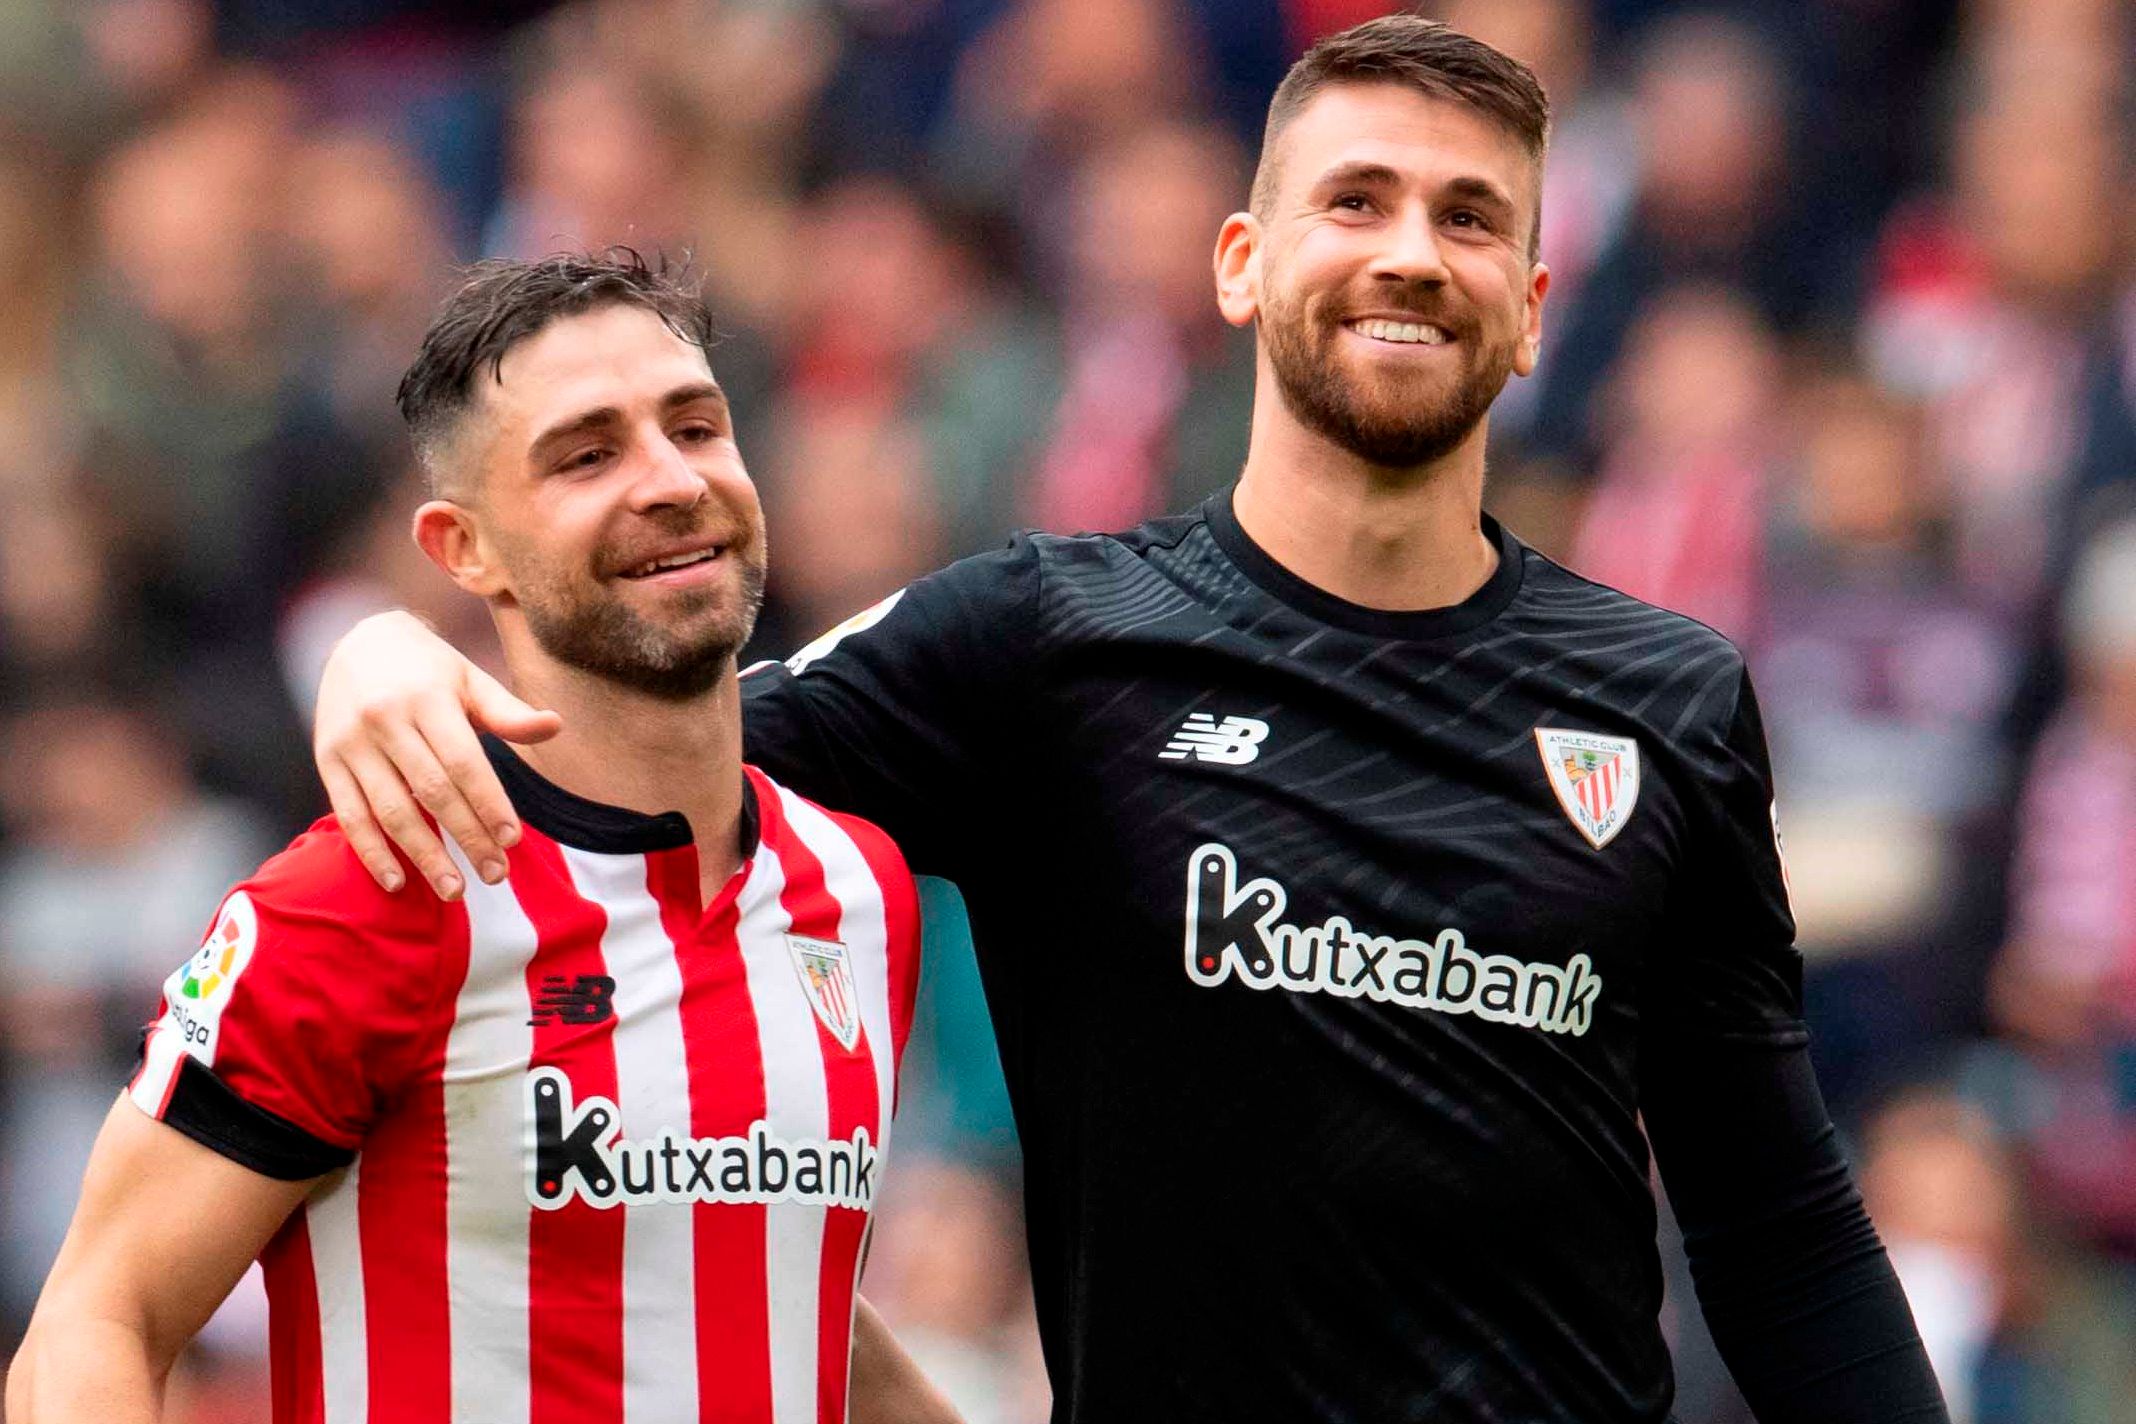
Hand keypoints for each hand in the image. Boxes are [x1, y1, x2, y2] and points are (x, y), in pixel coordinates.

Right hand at [313, 611, 561, 898]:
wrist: (357, 643)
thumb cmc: (429, 670)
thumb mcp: (470, 680)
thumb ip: (508, 713)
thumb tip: (555, 726)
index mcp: (426, 698)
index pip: (464, 761)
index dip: (488, 802)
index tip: (512, 840)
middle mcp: (384, 720)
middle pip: (432, 791)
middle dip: (466, 837)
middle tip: (496, 876)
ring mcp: (351, 743)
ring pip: (390, 810)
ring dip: (423, 855)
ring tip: (454, 890)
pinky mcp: (327, 762)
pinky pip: (349, 815)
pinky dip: (371, 853)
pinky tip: (396, 883)